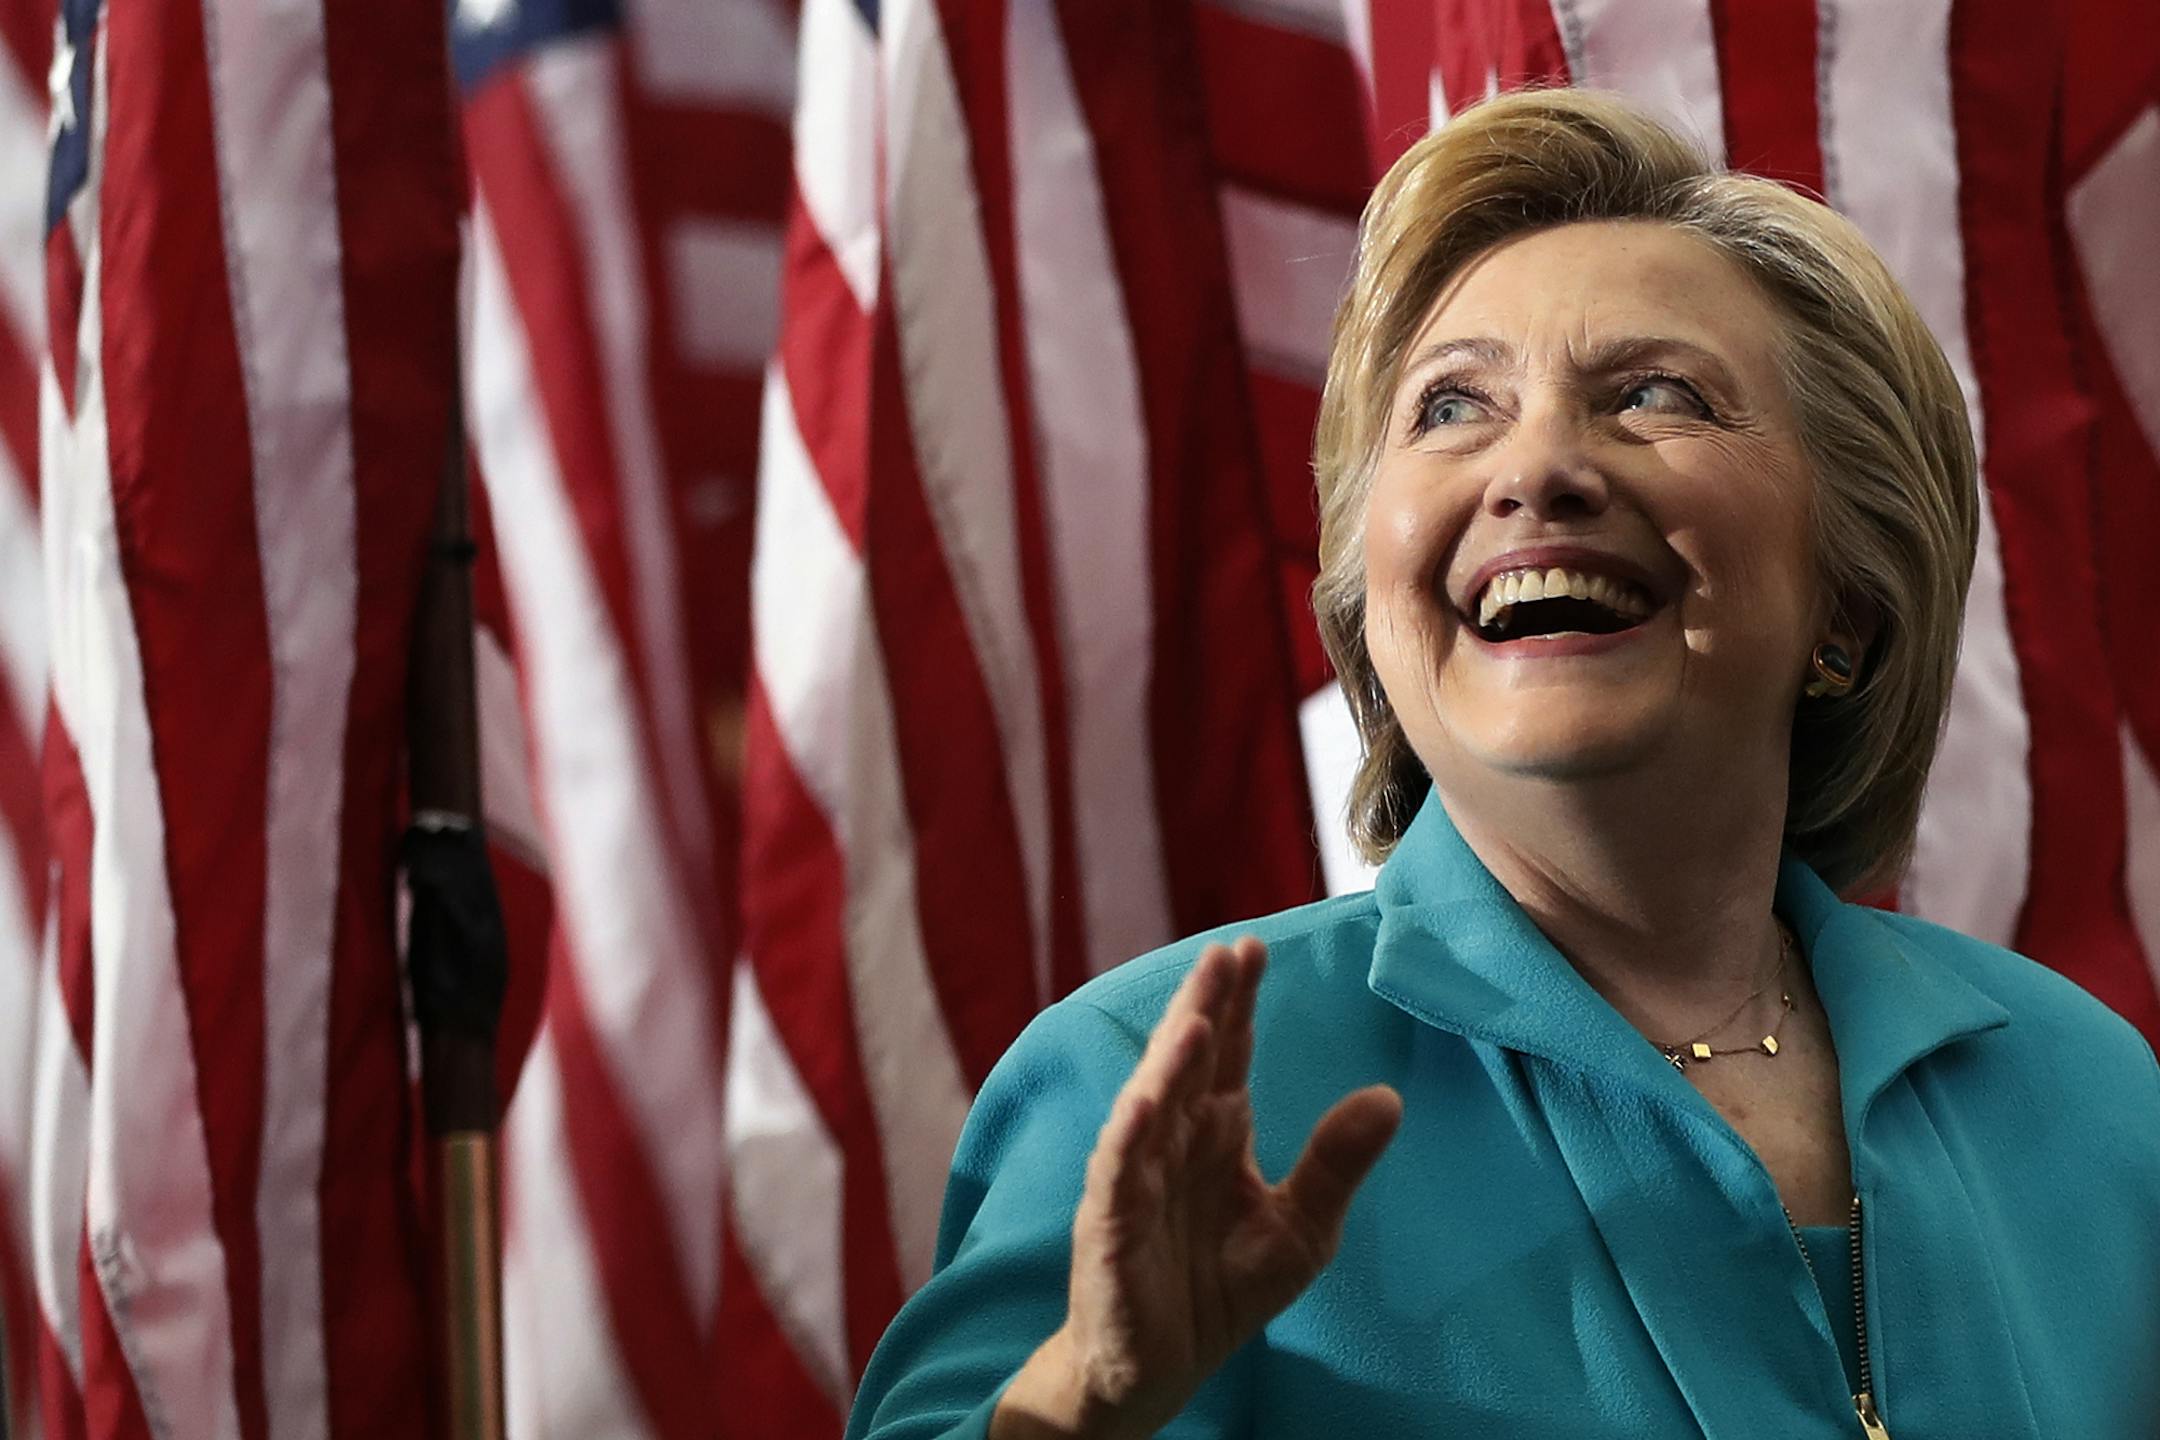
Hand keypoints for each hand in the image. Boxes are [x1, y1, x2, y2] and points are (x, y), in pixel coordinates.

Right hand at [995, 938, 1402, 1438]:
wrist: (1157, 1372)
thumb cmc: (1218, 1291)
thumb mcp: (1300, 1230)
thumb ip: (1335, 1163)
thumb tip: (1388, 1096)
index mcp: (1214, 1133)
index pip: (1228, 1053)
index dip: (1238, 1003)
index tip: (1254, 947)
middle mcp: (1171, 1143)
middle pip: (1186, 1063)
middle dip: (1203, 1008)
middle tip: (1224, 953)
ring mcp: (1136, 1181)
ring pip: (1150, 1107)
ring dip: (1168, 1064)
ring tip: (1194, 1018)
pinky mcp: (1110, 1228)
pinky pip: (1118, 1175)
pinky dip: (1127, 1138)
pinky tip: (1142, 1105)